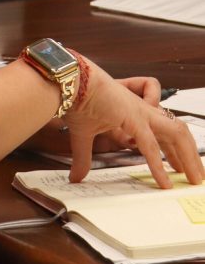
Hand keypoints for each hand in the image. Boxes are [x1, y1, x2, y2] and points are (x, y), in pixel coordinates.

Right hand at [65, 60, 203, 188]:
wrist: (70, 81)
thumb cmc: (77, 99)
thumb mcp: (84, 135)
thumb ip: (84, 157)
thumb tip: (77, 176)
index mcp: (135, 112)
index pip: (163, 131)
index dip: (174, 151)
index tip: (179, 169)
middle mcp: (143, 111)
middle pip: (177, 131)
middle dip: (189, 155)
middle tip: (196, 177)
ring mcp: (141, 112)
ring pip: (176, 133)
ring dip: (187, 157)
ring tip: (193, 179)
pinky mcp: (132, 116)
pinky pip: (149, 145)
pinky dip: (158, 165)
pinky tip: (164, 182)